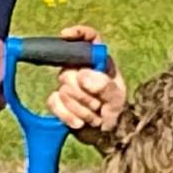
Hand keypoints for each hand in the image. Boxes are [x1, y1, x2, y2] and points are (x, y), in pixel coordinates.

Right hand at [45, 24, 127, 145]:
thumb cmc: (118, 115)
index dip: (77, 33)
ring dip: (79, 109)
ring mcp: (69, 86)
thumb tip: (82, 75)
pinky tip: (79, 123)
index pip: (89, 39)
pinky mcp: (59, 102)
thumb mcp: (117, 99)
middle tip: (98, 107)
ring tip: (94, 117)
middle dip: (82, 94)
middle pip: (68, 71)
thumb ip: (104, 85)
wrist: (108, 138)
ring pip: (62, 91)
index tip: (65, 36)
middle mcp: (83, 70)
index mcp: (100, 63)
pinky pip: (54, 102)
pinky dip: (66, 115)